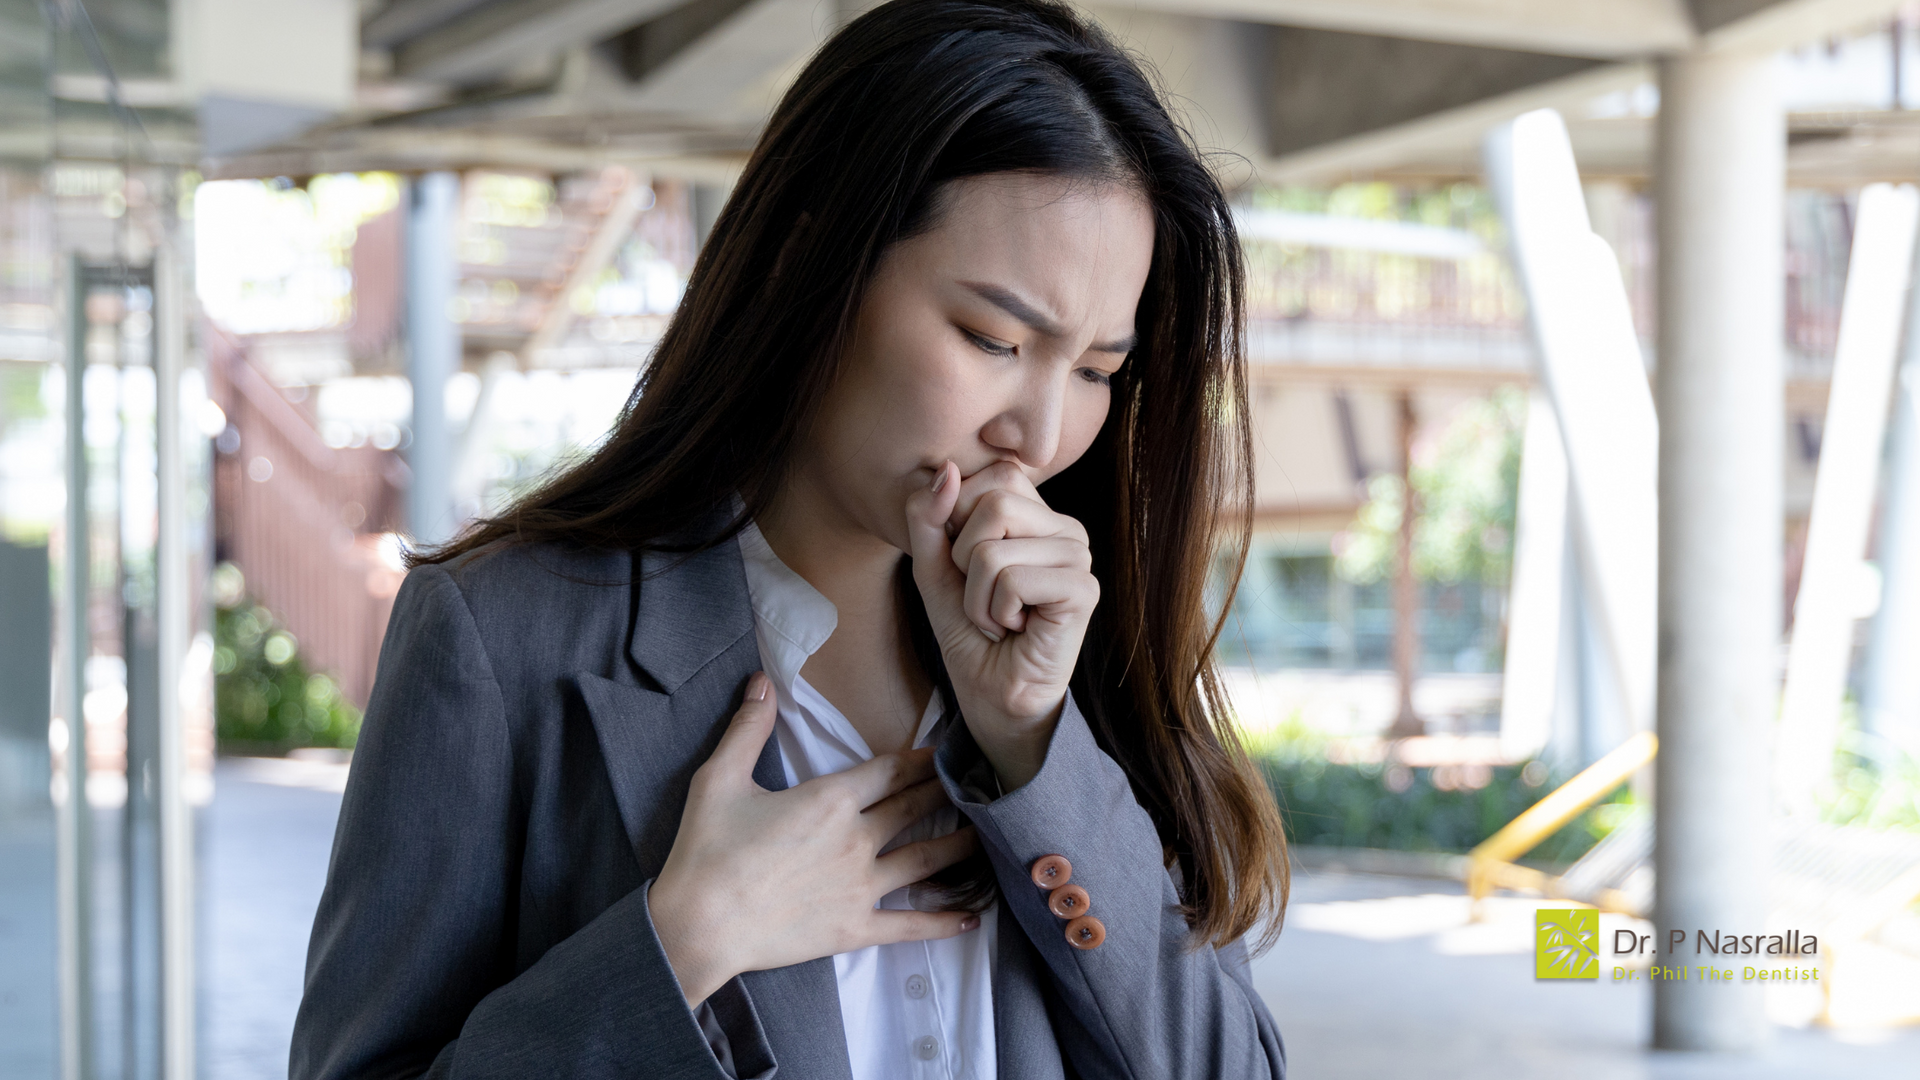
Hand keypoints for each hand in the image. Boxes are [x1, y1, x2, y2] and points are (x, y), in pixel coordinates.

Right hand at [648, 672, 980, 1006]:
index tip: (943, 751)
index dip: (920, 758)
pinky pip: (912, 924)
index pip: (890, 770)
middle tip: (976, 782)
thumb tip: (760, 681)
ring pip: (928, 859)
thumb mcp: (718, 779)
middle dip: (947, 791)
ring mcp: (862, 886)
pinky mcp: (856, 928)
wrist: (698, 925)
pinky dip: (946, 921)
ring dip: (961, 844)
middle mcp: (857, 839)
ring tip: (987, 834)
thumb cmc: (705, 852)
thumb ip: (747, 728)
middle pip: (916, 807)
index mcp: (829, 800)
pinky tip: (973, 918)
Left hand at [905, 460, 1099, 791]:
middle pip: (991, 503)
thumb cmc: (971, 634)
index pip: (990, 476)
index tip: (969, 570)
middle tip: (984, 598)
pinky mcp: (1082, 589)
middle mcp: (1065, 527)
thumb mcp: (935, 569)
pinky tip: (1016, 630)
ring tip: (999, 618)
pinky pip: (1011, 580)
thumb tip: (945, 470)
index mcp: (1037, 513)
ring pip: (993, 548)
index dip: (958, 523)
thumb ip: (930, 519)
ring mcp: (1078, 557)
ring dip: (977, 597)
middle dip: (964, 560)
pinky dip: (996, 612)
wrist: (994, 698)